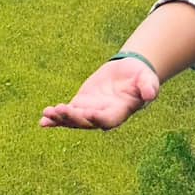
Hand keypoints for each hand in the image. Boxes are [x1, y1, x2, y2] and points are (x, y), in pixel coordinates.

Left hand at [40, 57, 158, 129]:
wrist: (130, 73)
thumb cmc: (141, 78)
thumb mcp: (148, 80)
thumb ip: (149, 87)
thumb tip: (151, 93)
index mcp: (119, 112)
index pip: (107, 119)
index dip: (97, 118)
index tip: (86, 113)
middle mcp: (102, 116)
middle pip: (86, 121)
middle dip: (73, 117)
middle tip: (60, 110)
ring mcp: (90, 111)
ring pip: (74, 119)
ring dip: (60, 118)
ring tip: (46, 114)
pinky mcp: (82, 104)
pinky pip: (67, 113)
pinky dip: (55, 117)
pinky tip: (43, 120)